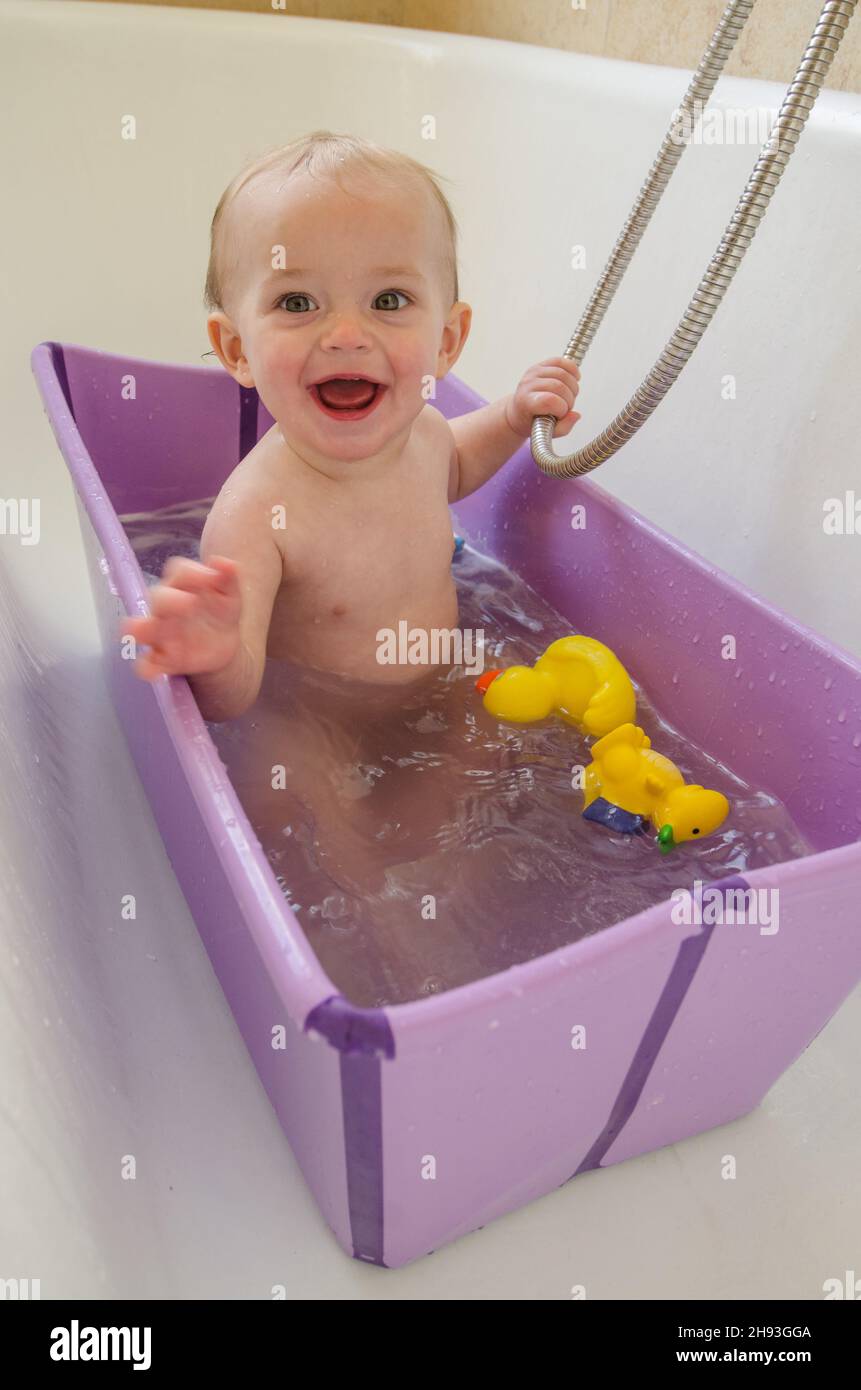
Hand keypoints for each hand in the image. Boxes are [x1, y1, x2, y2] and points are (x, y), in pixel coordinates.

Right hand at [119, 555, 241, 680]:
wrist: (224, 645)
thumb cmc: (219, 612)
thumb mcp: (229, 595)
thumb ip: (228, 578)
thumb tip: (226, 563)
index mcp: (182, 586)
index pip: (180, 571)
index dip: (193, 573)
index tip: (212, 579)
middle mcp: (167, 607)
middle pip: (158, 597)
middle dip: (170, 600)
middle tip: (189, 604)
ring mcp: (161, 633)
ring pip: (141, 628)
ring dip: (140, 629)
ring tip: (141, 632)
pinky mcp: (163, 658)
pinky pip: (146, 663)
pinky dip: (146, 667)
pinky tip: (152, 671)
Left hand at [504, 356, 581, 437]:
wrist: (518, 411)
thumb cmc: (531, 421)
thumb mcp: (545, 432)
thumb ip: (563, 428)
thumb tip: (575, 415)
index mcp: (525, 402)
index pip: (550, 400)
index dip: (561, 408)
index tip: (560, 415)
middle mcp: (527, 384)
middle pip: (559, 386)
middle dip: (569, 399)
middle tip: (565, 407)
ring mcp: (533, 372)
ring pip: (563, 374)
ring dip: (572, 387)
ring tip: (567, 396)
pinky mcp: (540, 365)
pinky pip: (561, 361)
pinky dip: (572, 369)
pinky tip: (574, 379)